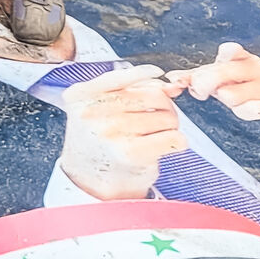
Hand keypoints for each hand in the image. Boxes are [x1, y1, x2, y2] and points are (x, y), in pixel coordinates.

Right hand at [59, 62, 185, 200]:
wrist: (89, 182)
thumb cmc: (97, 142)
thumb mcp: (99, 107)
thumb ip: (129, 89)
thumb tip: (170, 86)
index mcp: (81, 95)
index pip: (122, 76)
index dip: (146, 76)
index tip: (160, 78)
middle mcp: (94, 113)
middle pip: (152, 95)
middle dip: (166, 105)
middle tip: (162, 115)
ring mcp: (111, 132)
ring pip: (166, 116)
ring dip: (172, 124)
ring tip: (160, 133)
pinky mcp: (130, 153)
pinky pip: (171, 137)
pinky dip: (178, 141)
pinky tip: (168, 145)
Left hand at [168, 44, 259, 150]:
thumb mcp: (235, 86)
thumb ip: (207, 81)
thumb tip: (173, 78)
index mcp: (250, 62)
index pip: (230, 51)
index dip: (210, 61)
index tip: (191, 77)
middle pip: (226, 71)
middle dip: (207, 84)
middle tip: (201, 94)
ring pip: (237, 95)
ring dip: (232, 105)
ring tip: (240, 107)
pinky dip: (251, 112)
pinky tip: (252, 113)